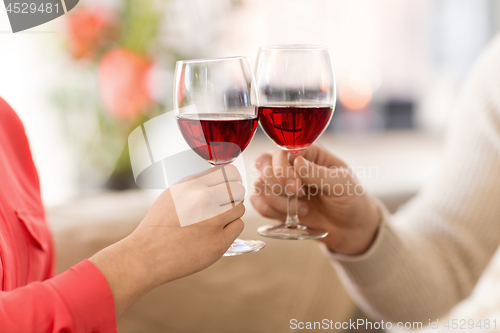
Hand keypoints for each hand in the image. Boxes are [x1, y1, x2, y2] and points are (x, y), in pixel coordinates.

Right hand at [90, 165, 244, 316]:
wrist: (147, 255)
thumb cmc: (158, 226)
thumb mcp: (172, 194)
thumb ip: (196, 184)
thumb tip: (218, 174)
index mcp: (191, 185)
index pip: (228, 172)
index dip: (232, 179)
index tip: (230, 185)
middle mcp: (203, 199)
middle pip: (238, 189)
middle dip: (234, 196)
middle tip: (225, 206)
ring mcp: (213, 220)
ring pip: (240, 207)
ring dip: (233, 213)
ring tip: (218, 221)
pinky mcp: (219, 241)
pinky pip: (238, 226)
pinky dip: (231, 229)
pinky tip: (218, 233)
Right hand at [250, 144, 379, 254]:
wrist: (351, 227)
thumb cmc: (350, 198)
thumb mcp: (342, 183)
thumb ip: (319, 173)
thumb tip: (297, 162)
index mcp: (307, 152)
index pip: (281, 150)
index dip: (282, 168)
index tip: (297, 187)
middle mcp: (290, 164)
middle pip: (263, 163)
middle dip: (277, 184)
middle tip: (299, 196)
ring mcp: (280, 183)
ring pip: (259, 185)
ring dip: (277, 201)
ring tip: (302, 209)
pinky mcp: (275, 202)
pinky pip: (257, 202)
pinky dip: (270, 211)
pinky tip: (290, 216)